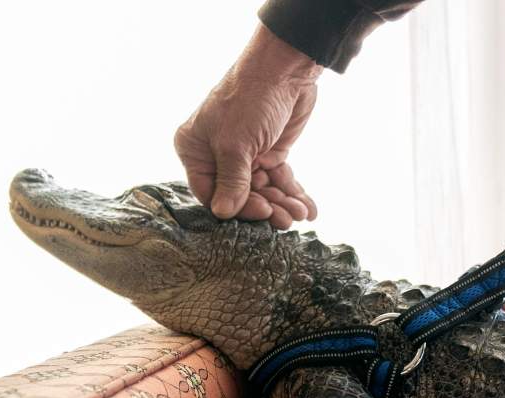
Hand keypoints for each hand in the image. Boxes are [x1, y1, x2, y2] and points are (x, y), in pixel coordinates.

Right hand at [175, 26, 322, 228]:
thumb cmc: (248, 100)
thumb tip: (222, 213)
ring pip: (262, 191)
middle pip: (240, 195)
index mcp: (195, 150)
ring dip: (283, 204)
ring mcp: (245, 155)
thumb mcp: (235, 144)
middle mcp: (217, 155)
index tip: (261, 212)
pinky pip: (279, 181)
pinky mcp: (270, 153)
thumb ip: (232, 181)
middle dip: (266, 208)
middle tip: (287, 220)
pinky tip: (309, 209)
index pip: (210, 193)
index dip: (236, 207)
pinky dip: (293, 194)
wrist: (285, 70)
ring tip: (302, 214)